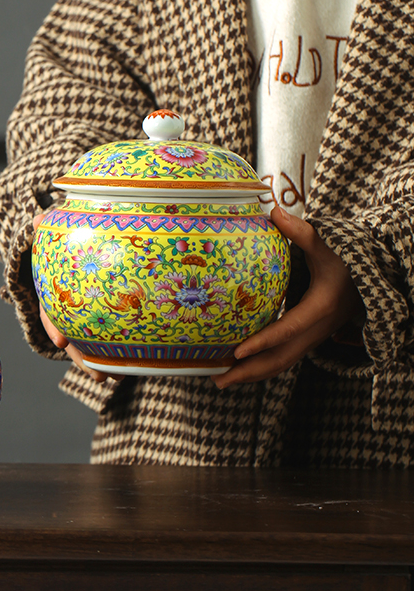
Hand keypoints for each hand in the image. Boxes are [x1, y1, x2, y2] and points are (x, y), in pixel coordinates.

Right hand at [33, 214, 123, 383]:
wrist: (74, 245)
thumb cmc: (65, 239)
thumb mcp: (55, 233)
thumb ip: (47, 228)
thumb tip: (37, 219)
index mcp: (54, 292)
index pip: (50, 311)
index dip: (54, 327)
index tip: (61, 341)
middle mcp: (68, 308)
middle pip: (72, 337)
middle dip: (82, 358)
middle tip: (99, 376)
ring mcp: (84, 314)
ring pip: (89, 343)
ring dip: (100, 363)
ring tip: (116, 378)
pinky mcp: (103, 316)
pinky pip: (108, 335)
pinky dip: (117, 351)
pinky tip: (131, 365)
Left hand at [211, 206, 362, 388]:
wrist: (372, 278)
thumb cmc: (346, 260)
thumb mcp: (328, 246)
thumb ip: (302, 231)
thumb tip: (273, 211)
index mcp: (320, 307)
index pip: (288, 329)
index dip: (263, 342)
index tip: (237, 350)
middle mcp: (317, 329)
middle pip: (282, 359)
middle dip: (249, 371)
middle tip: (218, 379)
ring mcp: (313, 337)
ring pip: (282, 364)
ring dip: (252, 375)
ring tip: (220, 380)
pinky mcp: (307, 338)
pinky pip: (284, 358)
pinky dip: (261, 366)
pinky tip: (238, 367)